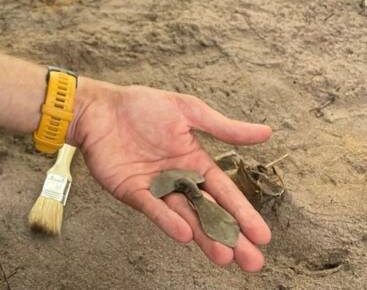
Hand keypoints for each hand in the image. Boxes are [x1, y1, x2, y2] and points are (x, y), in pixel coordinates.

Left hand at [69, 81, 272, 271]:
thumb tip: (267, 132)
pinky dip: (168, 220)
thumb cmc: (141, 105)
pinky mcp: (132, 192)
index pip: (224, 192)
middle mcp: (178, 179)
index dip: (243, 214)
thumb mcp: (188, 111)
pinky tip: (185, 235)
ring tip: (224, 256)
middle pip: (208, 212)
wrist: (100, 108)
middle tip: (251, 261)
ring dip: (204, 236)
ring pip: (184, 216)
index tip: (262, 236)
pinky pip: (153, 208)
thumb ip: (224, 128)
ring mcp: (155, 188)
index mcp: (194, 161)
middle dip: (230, 236)